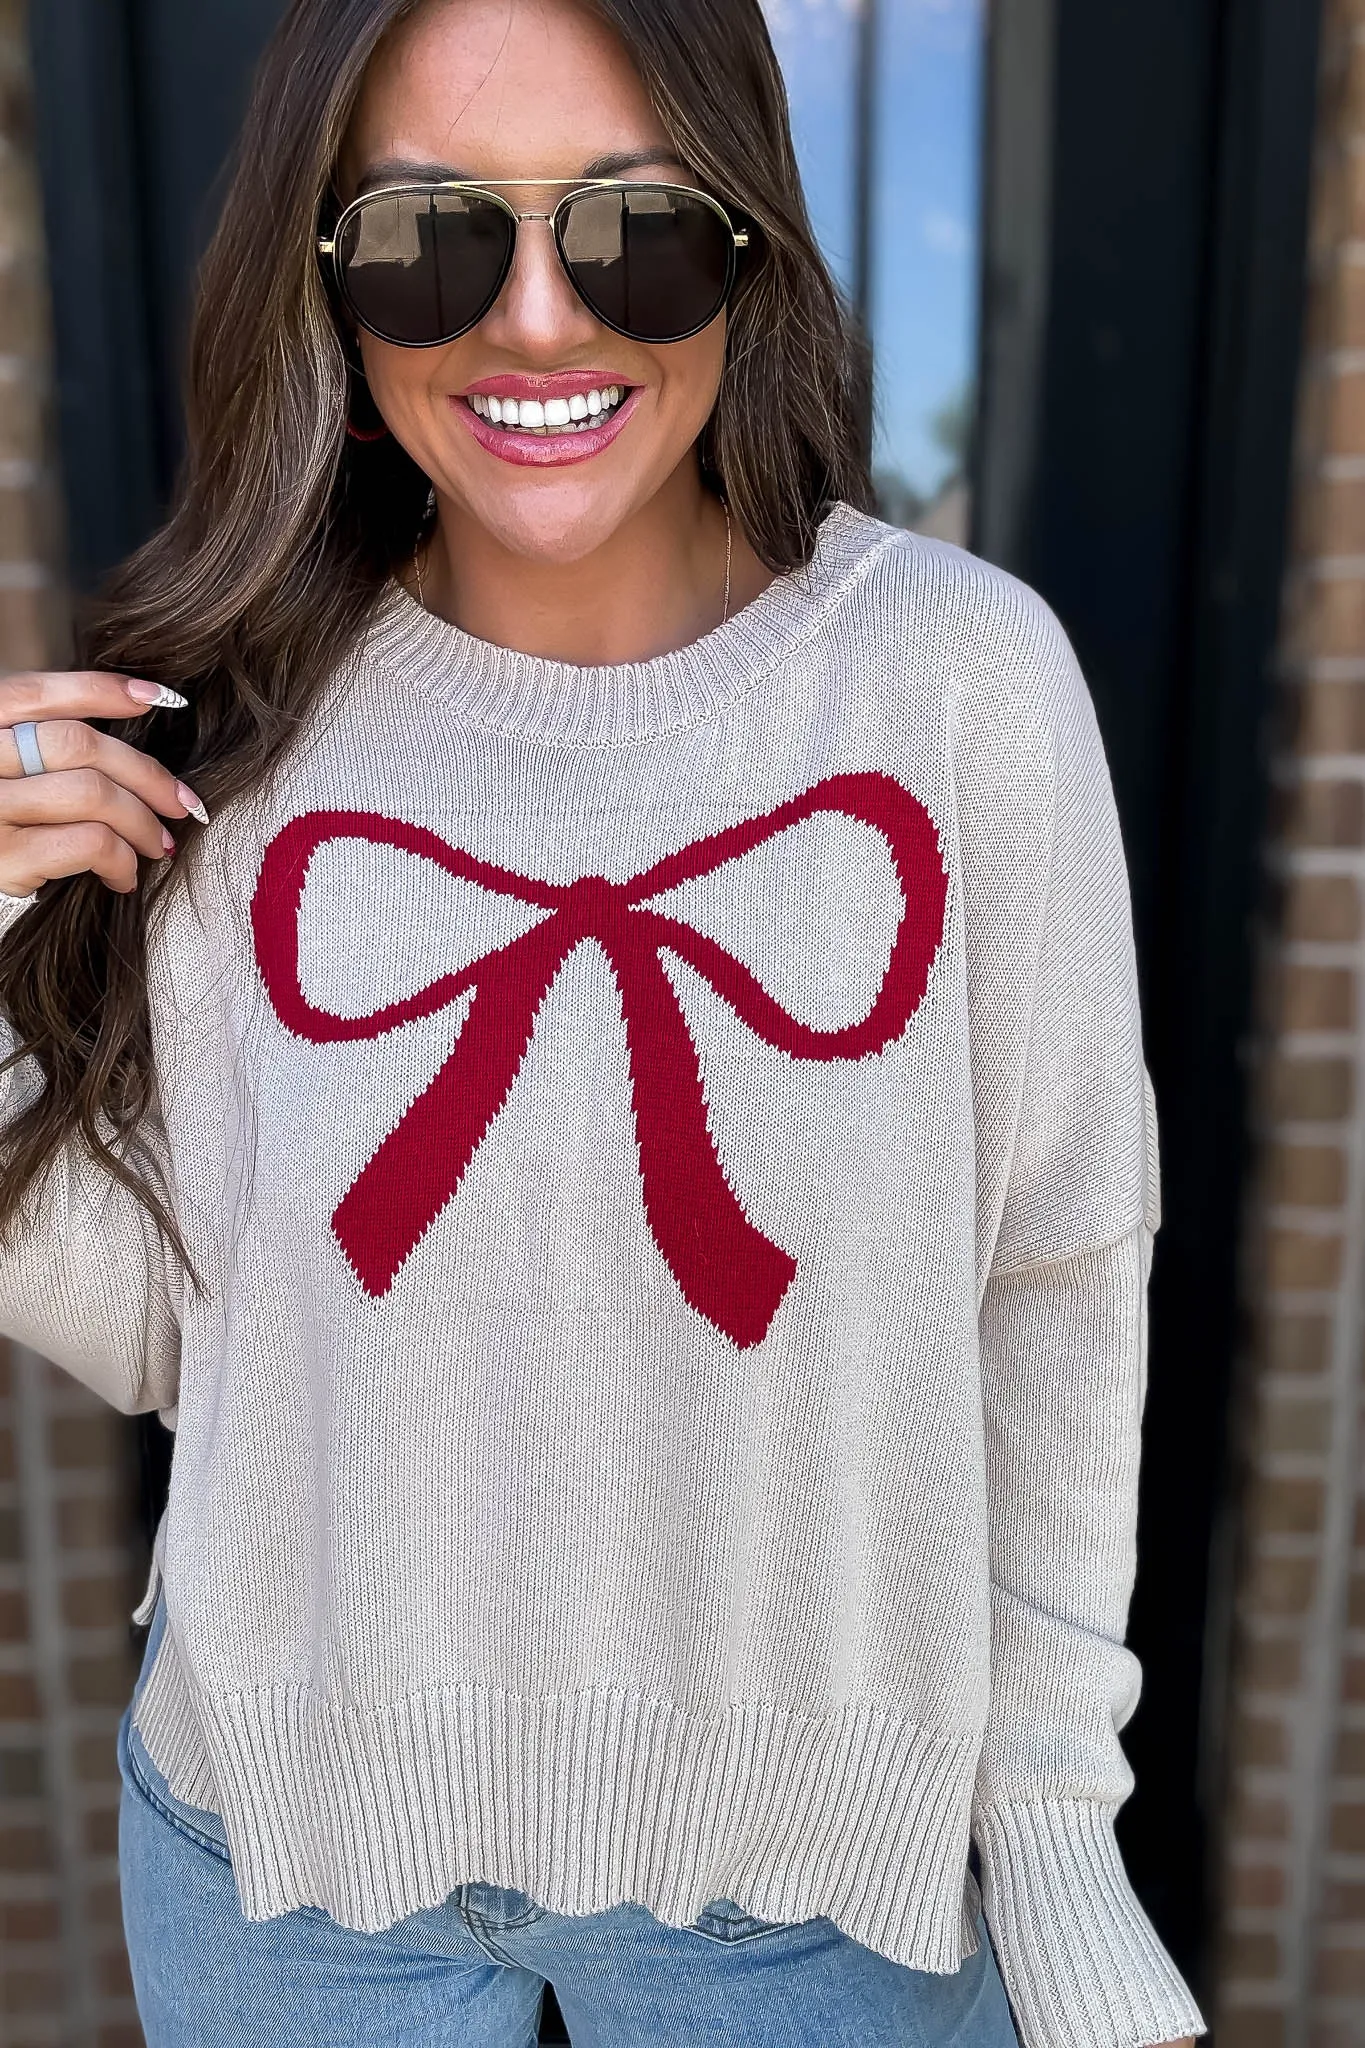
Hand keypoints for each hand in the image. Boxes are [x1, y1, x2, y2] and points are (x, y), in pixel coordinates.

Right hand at [0, 670, 206, 899]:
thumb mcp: (4, 766)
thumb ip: (40, 738)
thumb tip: (136, 705)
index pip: (37, 693)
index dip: (102, 689)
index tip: (158, 697)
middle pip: (79, 745)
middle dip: (145, 774)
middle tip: (180, 802)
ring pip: (93, 794)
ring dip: (141, 822)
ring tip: (156, 844)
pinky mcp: (4, 858)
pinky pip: (88, 843)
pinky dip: (121, 859)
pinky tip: (123, 875)